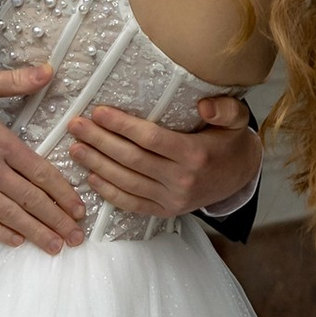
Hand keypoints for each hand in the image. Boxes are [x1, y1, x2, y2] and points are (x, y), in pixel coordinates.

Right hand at [0, 63, 85, 251]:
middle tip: (76, 238)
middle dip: (57, 220)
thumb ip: (15, 81)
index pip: (40, 171)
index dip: (63, 193)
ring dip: (34, 232)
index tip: (78, 208)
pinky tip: (14, 241)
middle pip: (30, 198)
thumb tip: (48, 71)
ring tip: (54, 246)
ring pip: (8, 214)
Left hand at [69, 96, 261, 220]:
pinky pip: (132, 204)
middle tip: (76, 126)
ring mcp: (172, 199)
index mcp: (195, 155)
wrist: (240, 178)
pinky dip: (109, 192)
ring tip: (75, 148)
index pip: (150, 138)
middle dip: (100, 142)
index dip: (122, 125)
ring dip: (97, 165)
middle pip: (132, 159)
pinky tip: (91, 177)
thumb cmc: (230, 142)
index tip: (98, 111)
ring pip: (127, 182)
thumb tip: (203, 105)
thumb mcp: (236, 120)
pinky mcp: (166, 211)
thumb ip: (224, 109)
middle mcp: (181, 180)